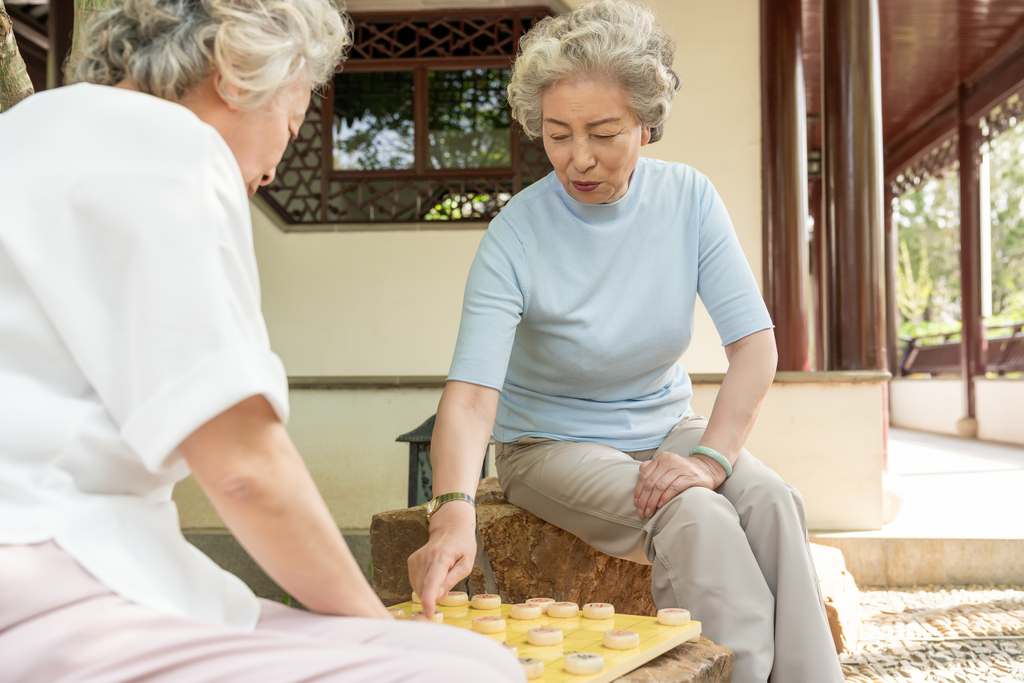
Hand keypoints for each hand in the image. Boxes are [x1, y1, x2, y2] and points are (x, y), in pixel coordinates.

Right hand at [407, 500, 476, 616]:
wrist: (451, 528)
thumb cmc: (462, 546)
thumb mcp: (466, 564)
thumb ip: (452, 580)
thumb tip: (439, 597)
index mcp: (442, 557)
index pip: (432, 582)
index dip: (429, 600)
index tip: (428, 614)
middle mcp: (426, 557)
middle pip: (424, 588)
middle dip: (434, 596)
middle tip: (447, 588)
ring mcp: (417, 559)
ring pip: (418, 587)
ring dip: (429, 591)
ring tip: (442, 577)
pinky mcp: (412, 561)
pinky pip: (415, 582)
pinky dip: (424, 585)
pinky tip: (434, 576)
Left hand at [633, 450, 725, 517]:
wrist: (707, 468)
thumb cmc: (683, 471)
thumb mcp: (667, 466)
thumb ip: (653, 469)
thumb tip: (639, 477)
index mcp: (661, 458)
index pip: (644, 475)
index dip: (638, 491)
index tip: (637, 504)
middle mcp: (670, 461)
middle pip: (651, 482)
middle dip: (644, 499)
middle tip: (642, 512)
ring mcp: (681, 468)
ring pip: (660, 486)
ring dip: (653, 501)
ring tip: (650, 512)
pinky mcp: (690, 476)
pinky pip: (674, 488)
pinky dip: (665, 497)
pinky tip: (661, 505)